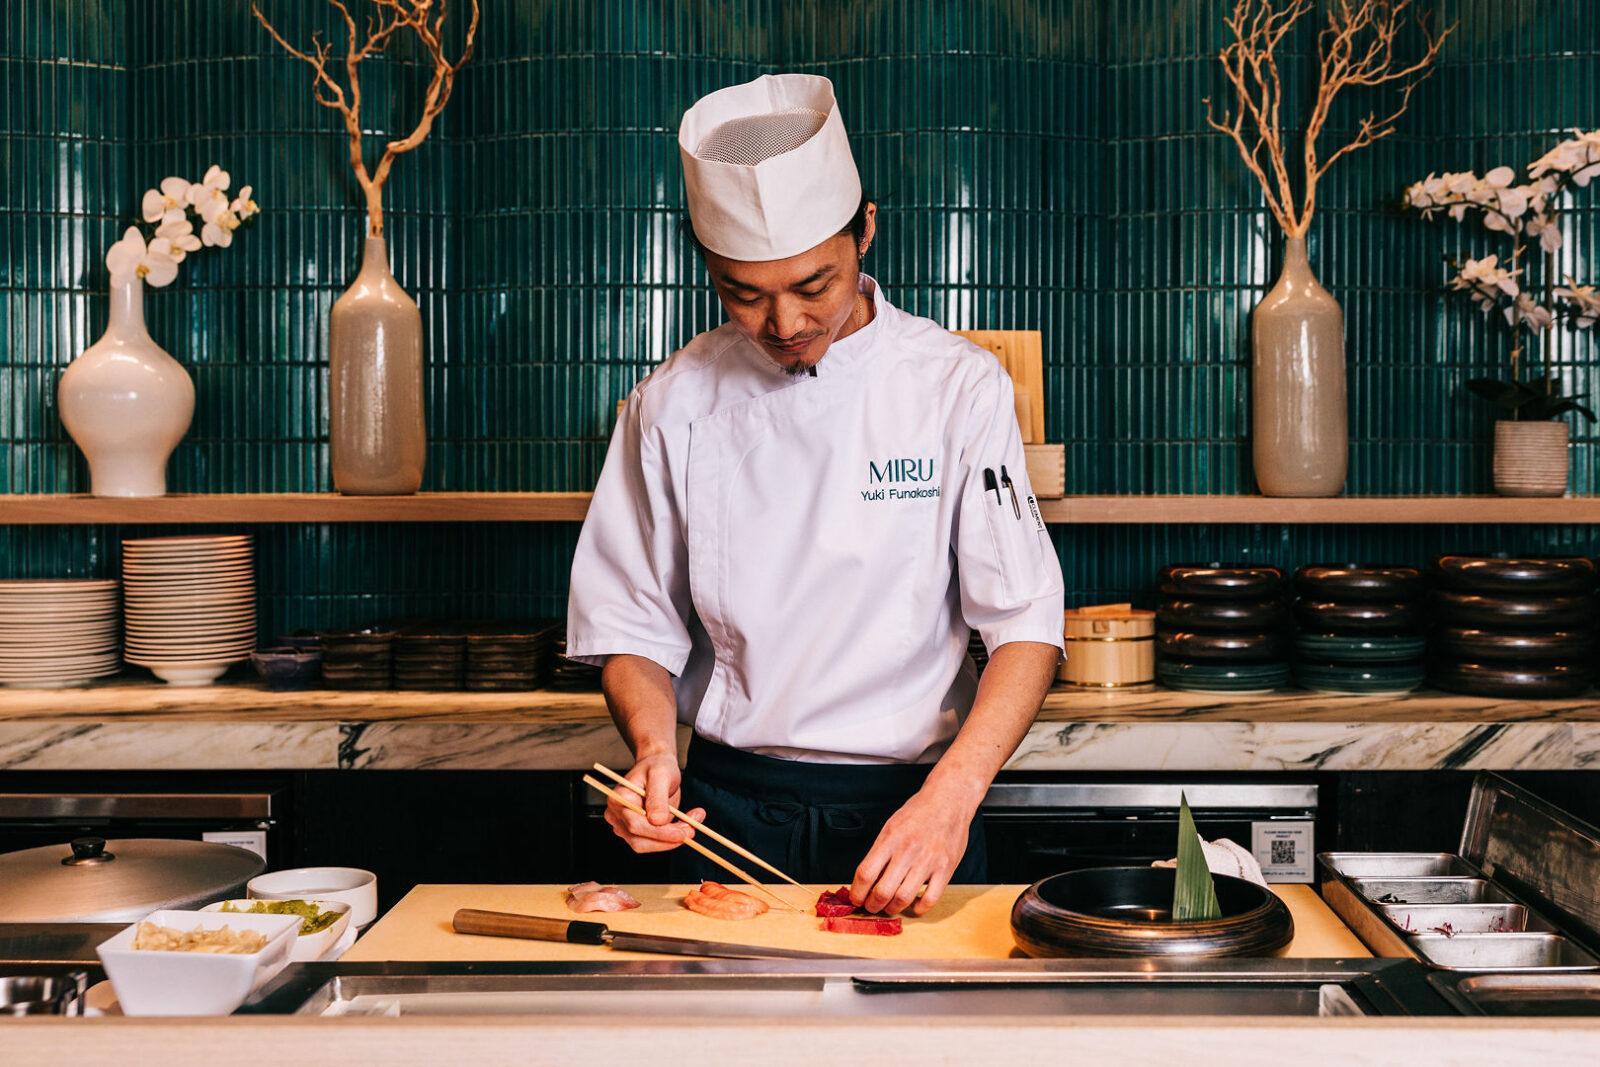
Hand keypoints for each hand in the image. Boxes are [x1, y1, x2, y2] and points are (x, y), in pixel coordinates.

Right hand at [602, 753, 706, 853]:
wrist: (658, 767)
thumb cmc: (657, 767)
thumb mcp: (661, 775)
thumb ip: (658, 798)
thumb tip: (658, 821)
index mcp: (619, 800)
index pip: (635, 825)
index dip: (660, 833)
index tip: (683, 833)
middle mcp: (618, 816)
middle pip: (640, 840)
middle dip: (668, 839)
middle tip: (692, 828)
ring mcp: (626, 826)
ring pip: (648, 845)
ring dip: (672, 840)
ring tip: (692, 823)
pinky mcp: (638, 832)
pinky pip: (655, 843)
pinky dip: (672, 838)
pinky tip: (686, 823)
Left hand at [850, 786, 973, 915]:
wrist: (949, 799)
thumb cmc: (918, 813)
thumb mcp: (892, 826)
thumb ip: (880, 852)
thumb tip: (866, 880)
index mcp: (891, 838)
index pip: (865, 873)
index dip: (857, 893)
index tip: (856, 899)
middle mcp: (908, 850)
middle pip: (882, 891)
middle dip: (872, 905)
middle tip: (871, 906)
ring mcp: (929, 860)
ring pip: (903, 898)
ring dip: (892, 909)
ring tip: (890, 907)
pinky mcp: (946, 868)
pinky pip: (930, 899)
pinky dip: (918, 908)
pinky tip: (914, 904)